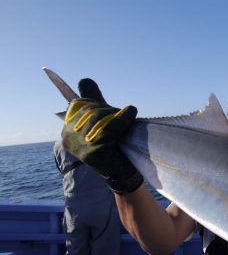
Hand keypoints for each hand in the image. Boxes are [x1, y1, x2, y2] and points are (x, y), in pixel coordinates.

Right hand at [61, 78, 142, 193]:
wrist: (124, 174)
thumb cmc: (115, 147)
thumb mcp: (102, 122)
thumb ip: (94, 103)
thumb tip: (85, 80)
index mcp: (67, 130)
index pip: (79, 104)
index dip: (98, 103)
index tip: (110, 113)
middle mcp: (68, 137)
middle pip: (91, 109)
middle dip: (110, 110)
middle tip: (124, 118)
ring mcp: (79, 145)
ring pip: (100, 117)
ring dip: (118, 115)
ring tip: (128, 121)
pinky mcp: (92, 151)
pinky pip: (109, 128)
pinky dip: (123, 119)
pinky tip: (131, 114)